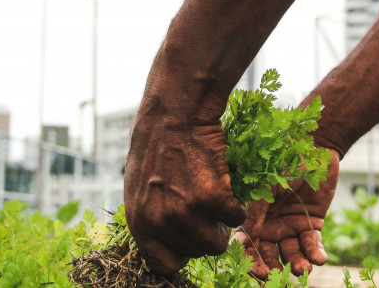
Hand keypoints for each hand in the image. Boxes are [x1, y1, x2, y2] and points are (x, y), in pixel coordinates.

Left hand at [124, 107, 246, 276]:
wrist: (175, 114)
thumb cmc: (157, 145)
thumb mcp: (139, 186)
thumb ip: (150, 216)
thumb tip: (166, 238)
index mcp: (139, 221)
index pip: (163, 265)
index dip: (181, 255)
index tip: (191, 243)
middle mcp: (160, 221)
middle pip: (195, 252)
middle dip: (206, 236)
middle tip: (210, 215)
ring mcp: (186, 211)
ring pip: (217, 242)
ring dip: (224, 226)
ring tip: (222, 206)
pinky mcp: (212, 197)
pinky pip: (236, 217)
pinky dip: (239, 207)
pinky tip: (231, 190)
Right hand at [233, 150, 338, 278]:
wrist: (312, 147)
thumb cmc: (282, 160)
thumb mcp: (264, 186)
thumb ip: (254, 213)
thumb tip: (240, 242)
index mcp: (255, 217)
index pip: (250, 245)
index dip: (252, 261)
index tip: (258, 272)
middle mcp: (271, 225)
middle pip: (270, 255)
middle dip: (274, 268)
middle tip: (279, 278)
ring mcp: (292, 225)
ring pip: (292, 253)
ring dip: (297, 264)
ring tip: (303, 270)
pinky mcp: (312, 223)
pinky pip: (313, 244)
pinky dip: (316, 253)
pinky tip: (319, 259)